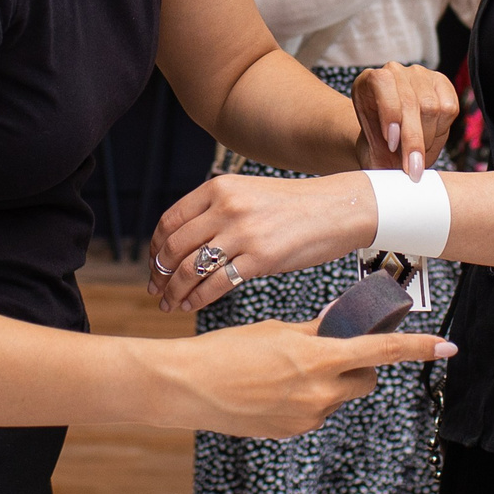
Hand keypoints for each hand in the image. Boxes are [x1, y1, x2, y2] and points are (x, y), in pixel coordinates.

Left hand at [147, 171, 378, 312]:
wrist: (338, 208)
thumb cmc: (294, 206)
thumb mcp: (248, 194)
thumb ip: (216, 211)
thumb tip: (185, 242)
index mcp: (219, 188)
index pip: (170, 221)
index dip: (155, 247)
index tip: (154, 265)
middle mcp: (226, 207)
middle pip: (173, 246)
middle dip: (159, 273)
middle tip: (155, 289)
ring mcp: (243, 233)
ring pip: (190, 268)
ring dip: (173, 291)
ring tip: (168, 304)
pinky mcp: (261, 259)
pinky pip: (216, 284)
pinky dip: (196, 299)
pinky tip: (191, 306)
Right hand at [149, 320, 454, 437]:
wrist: (189, 386)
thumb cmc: (230, 350)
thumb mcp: (279, 331)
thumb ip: (319, 330)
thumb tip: (345, 321)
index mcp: (320, 358)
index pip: (381, 351)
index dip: (417, 348)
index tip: (447, 347)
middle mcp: (321, 392)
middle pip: (365, 379)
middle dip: (358, 366)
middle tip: (329, 351)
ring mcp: (308, 417)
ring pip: (339, 396)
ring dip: (329, 382)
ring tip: (285, 371)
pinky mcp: (293, 432)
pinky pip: (315, 412)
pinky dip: (307, 398)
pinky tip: (273, 390)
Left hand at [351, 61, 459, 179]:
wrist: (390, 141)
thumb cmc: (379, 146)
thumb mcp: (371, 152)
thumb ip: (379, 159)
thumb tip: (394, 176)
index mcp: (368, 80)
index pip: (382, 83)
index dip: (389, 112)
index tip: (392, 144)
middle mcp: (394, 71)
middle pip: (411, 102)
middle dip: (413, 140)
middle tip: (412, 168)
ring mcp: (419, 75)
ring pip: (432, 107)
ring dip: (427, 139)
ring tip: (417, 157)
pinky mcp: (441, 83)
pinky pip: (449, 108)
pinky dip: (441, 130)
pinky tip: (429, 139)